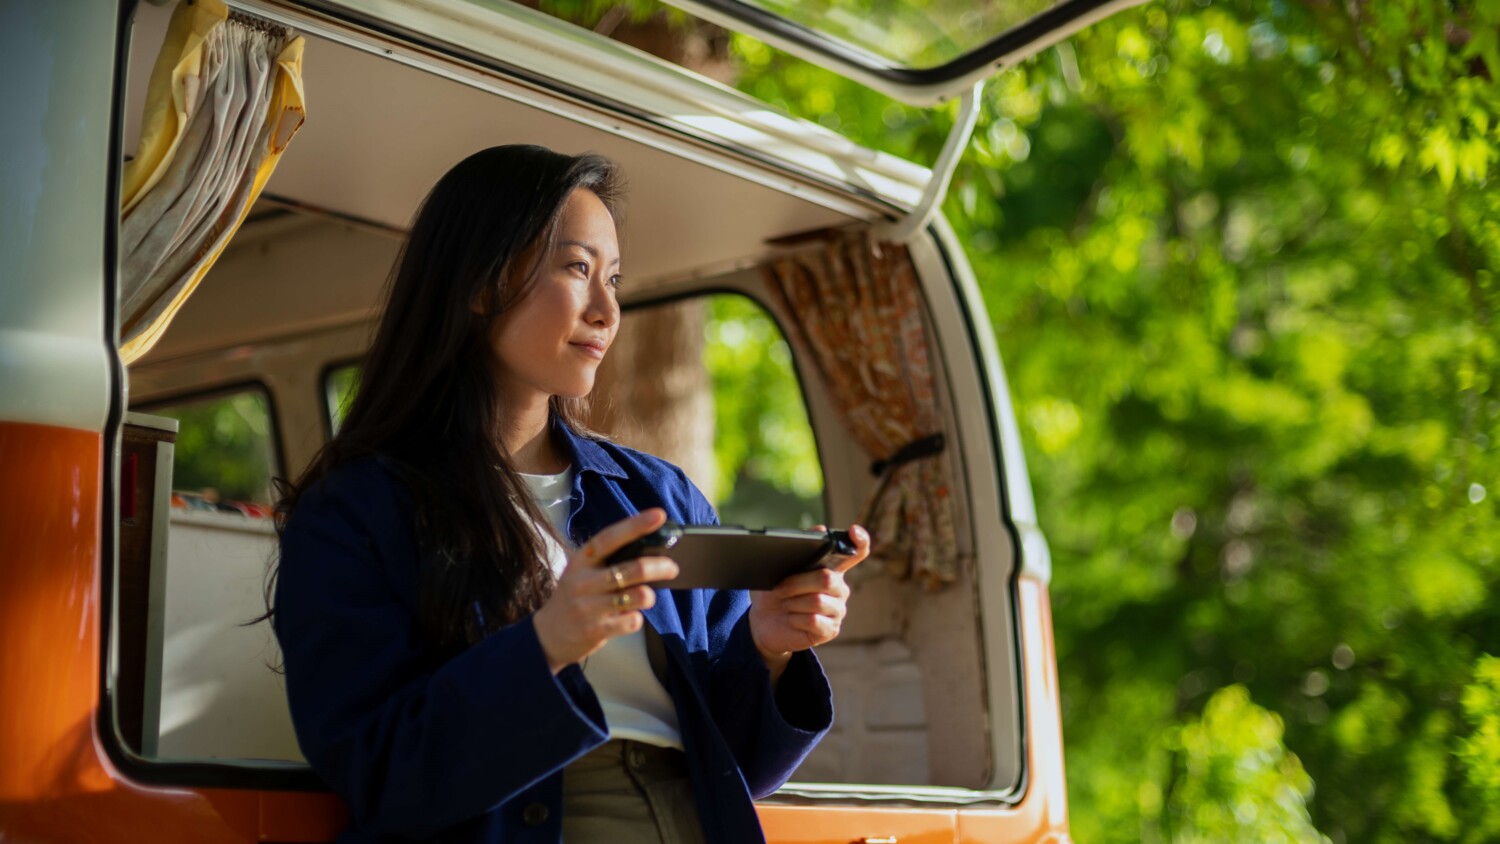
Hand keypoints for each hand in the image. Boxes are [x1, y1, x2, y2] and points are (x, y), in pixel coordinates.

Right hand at [533, 508, 679, 673]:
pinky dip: (637, 618)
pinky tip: (628, 617)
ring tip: (647, 596)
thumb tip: (651, 553)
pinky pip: (632, 621)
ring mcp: (589, 607)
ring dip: (649, 595)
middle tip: (672, 568)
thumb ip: (609, 562)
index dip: (636, 525)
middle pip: (634, 569)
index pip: (611, 537)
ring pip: (638, 596)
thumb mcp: (583, 573)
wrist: (547, 635)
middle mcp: (584, 581)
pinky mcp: (595, 630)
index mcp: (582, 560)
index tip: (659, 515)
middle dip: (660, 566)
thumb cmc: (575, 597)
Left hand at [748, 524, 869, 678]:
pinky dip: (794, 618)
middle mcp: (839, 588)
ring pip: (818, 601)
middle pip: (827, 579)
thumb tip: (820, 529)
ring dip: (793, 602)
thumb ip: (800, 549)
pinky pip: (813, 620)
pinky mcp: (831, 630)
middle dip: (797, 583)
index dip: (860, 541)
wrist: (764, 622)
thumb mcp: (780, 568)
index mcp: (832, 569)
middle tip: (780, 589)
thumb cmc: (775, 592)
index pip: (856, 552)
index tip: (854, 531)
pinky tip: (790, 618)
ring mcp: (837, 610)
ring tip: (785, 604)